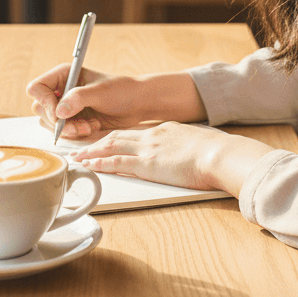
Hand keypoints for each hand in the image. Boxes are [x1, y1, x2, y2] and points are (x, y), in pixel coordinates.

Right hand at [26, 64, 146, 140]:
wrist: (136, 104)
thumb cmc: (122, 91)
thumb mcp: (100, 92)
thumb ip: (78, 99)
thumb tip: (58, 112)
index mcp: (64, 75)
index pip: (37, 88)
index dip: (44, 102)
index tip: (60, 115)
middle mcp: (61, 89)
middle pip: (40, 108)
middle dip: (59, 121)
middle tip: (79, 126)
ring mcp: (65, 105)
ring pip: (50, 123)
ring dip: (68, 129)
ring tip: (89, 126)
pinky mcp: (72, 119)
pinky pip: (62, 131)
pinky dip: (75, 133)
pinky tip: (92, 127)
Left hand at [70, 121, 274, 195]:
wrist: (219, 154)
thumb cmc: (215, 152)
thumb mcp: (197, 143)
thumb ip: (186, 147)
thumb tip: (189, 154)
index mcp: (164, 131)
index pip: (133, 133)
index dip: (115, 137)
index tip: (104, 141)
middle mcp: (151, 136)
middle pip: (117, 137)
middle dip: (97, 143)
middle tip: (81, 148)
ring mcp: (147, 149)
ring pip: (111, 147)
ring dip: (92, 152)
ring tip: (78, 157)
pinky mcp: (146, 164)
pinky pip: (117, 162)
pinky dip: (101, 163)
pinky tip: (91, 165)